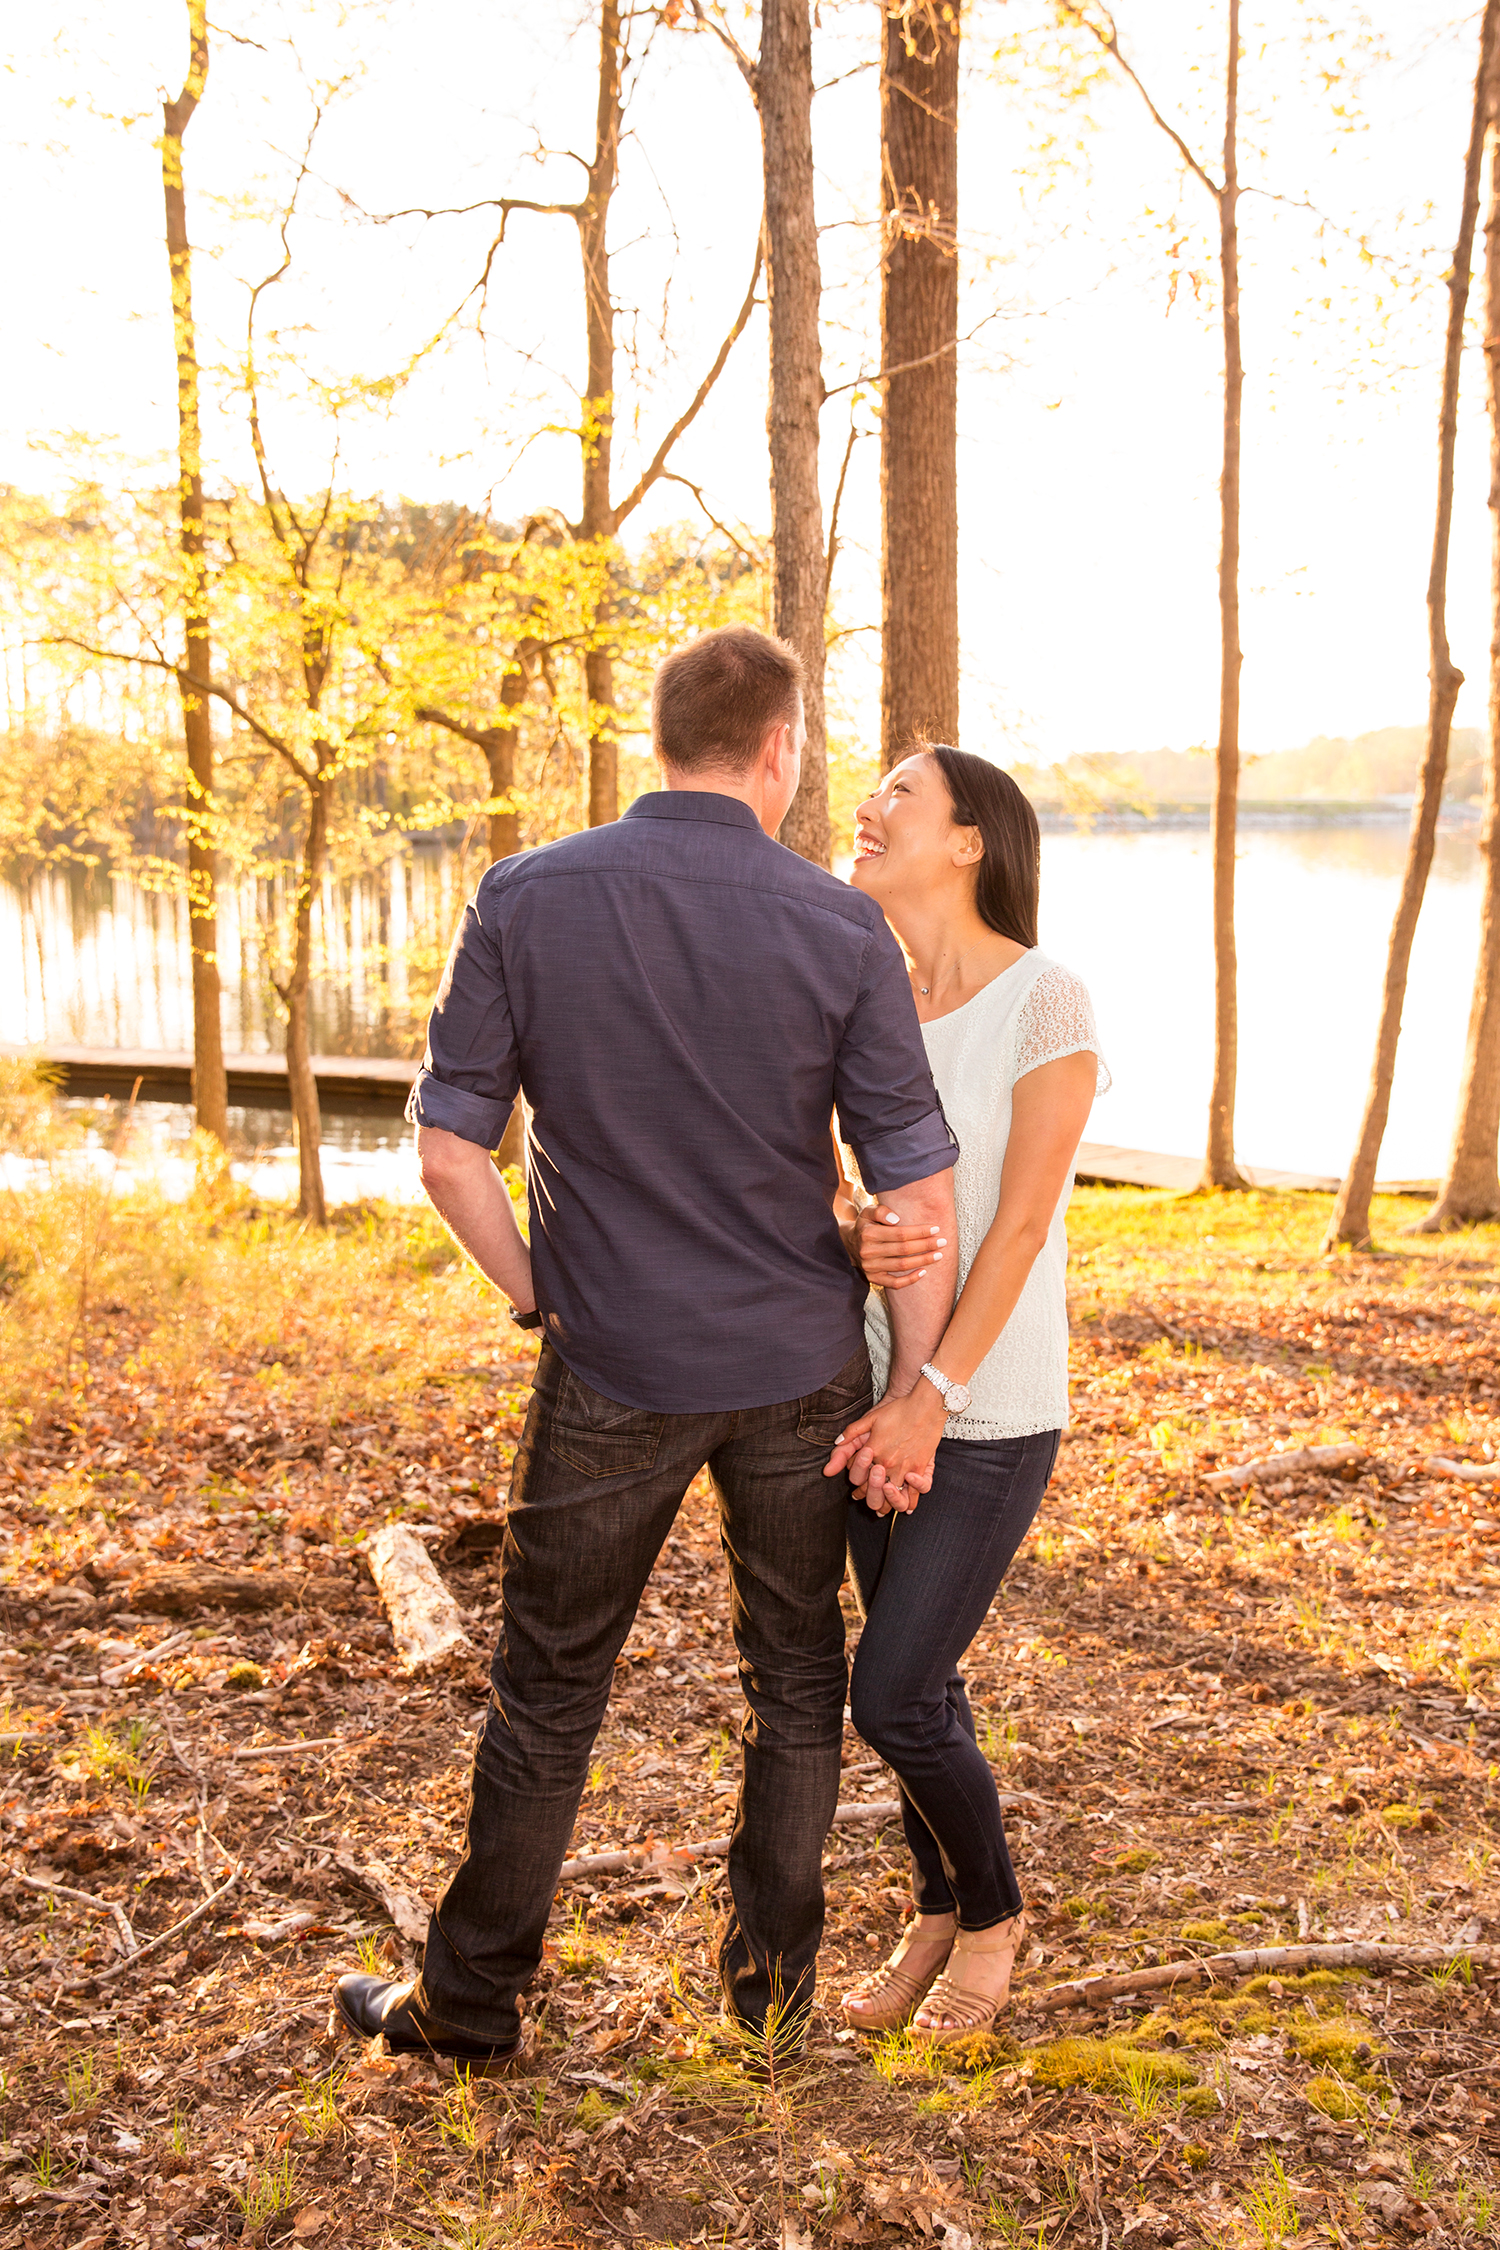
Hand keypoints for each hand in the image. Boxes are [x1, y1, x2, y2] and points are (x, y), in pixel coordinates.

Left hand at [823, 1385, 946, 1512]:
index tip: (856, 1494)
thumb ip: (852, 1432)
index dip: (857, 1488)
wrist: (924, 1405)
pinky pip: (916, 1492)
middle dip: (869, 1499)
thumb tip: (836, 1443)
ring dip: (887, 1504)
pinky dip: (911, 1501)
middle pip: (874, 1492)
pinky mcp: (921, 1467)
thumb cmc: (897, 1410)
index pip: (859, 1479)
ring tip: (883, 1509)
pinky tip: (907, 1507)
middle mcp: (887, 1463)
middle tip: (869, 1504)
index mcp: (873, 1451)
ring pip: (893, 1496)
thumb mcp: (870, 1418)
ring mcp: (905, 1467)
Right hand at [853, 1201, 947, 1292]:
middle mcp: (868, 1252)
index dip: (919, 1232)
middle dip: (925, 1245)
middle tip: (942, 1242)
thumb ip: (881, 1211)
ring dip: (923, 1261)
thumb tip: (896, 1219)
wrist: (849, 1244)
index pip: (900, 1234)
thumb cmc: (865, 1225)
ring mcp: (870, 1268)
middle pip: (903, 1250)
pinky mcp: (873, 1279)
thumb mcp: (868, 1212)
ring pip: (901, 1266)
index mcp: (868, 1234)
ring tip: (938, 1255)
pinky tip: (924, 1272)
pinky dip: (910, 1280)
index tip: (935, 1229)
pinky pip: (894, 1284)